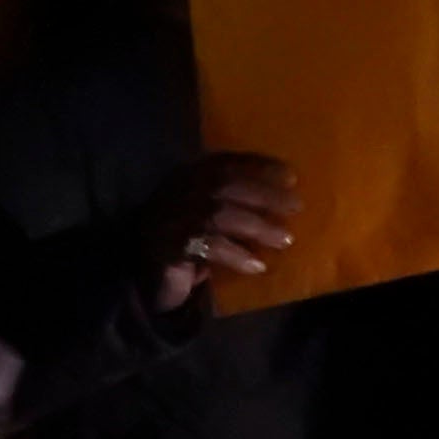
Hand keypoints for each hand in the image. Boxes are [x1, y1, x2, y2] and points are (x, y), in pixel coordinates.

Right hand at [143, 153, 301, 315]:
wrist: (143, 276)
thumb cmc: (184, 243)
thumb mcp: (207, 216)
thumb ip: (232, 202)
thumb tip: (281, 201)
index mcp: (188, 177)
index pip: (226, 163)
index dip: (259, 165)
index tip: (291, 175)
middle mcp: (179, 191)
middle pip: (226, 185)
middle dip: (265, 194)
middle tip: (295, 206)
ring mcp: (172, 218)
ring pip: (220, 215)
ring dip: (257, 226)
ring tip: (284, 239)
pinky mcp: (170, 248)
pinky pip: (209, 247)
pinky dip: (237, 255)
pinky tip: (257, 265)